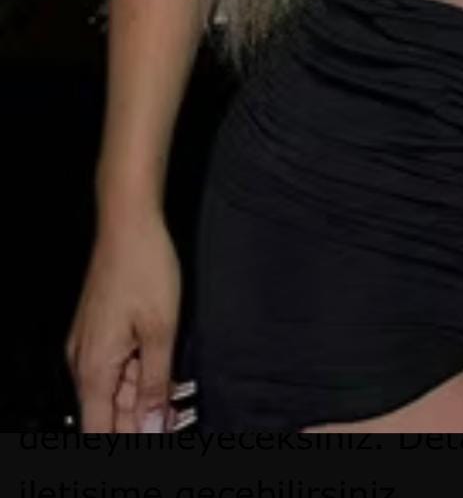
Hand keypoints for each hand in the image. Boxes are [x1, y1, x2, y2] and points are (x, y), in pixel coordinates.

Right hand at [65, 211, 182, 431]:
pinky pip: (118, 368)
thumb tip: (151, 428)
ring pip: (115, 391)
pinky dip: (140, 377)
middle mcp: (84, 362)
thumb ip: (154, 384)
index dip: (130, 439)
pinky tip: (167, 377)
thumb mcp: (160, 330)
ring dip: (144, 400)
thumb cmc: (145, 268)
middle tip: (177, 421)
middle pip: (108, 414)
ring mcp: (91, 345)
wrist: (129, 223)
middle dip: (142, 422)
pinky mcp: (101, 331)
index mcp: (94, 369)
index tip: (158, 437)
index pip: (100, 430)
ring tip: (178, 403)